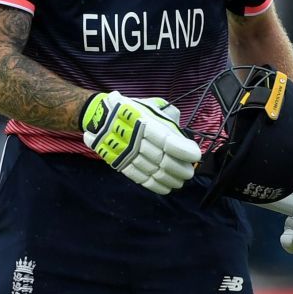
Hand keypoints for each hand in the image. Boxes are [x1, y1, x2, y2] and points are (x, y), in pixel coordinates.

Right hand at [80, 91, 200, 194]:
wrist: (97, 116)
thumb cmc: (129, 110)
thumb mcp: (149, 105)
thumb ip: (168, 117)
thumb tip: (182, 132)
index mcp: (144, 122)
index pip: (168, 141)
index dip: (184, 150)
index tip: (195, 155)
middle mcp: (136, 140)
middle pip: (164, 160)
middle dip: (181, 169)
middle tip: (190, 171)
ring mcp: (127, 154)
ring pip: (154, 172)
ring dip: (171, 179)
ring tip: (180, 180)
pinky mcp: (121, 164)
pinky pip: (140, 178)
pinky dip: (155, 185)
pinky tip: (167, 188)